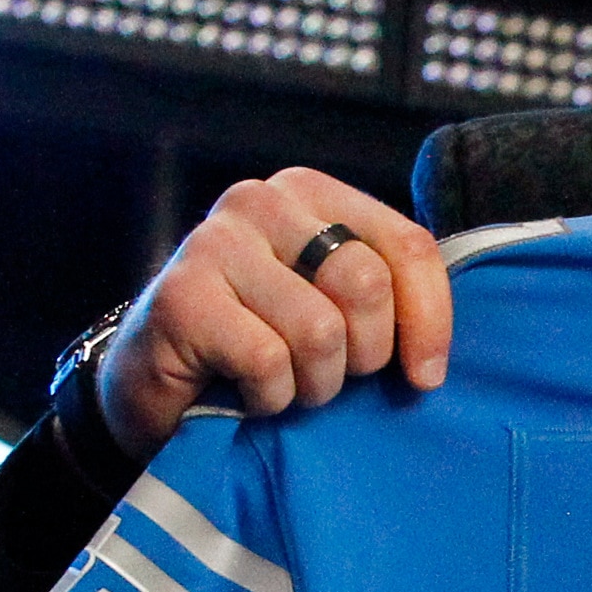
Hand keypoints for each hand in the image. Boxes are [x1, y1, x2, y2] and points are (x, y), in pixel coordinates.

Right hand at [94, 170, 451, 461]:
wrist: (154, 386)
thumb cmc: (259, 346)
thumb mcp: (331, 309)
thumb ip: (384, 298)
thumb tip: (436, 356)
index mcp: (312, 194)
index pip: (407, 245)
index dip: (430, 320)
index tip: (425, 378)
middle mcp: (262, 201)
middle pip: (366, 285)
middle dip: (363, 356)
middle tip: (331, 378)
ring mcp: (215, 242)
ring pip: (320, 331)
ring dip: (313, 384)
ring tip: (285, 386)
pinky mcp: (182, 296)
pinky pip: (268, 362)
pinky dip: (269, 398)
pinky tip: (245, 393)